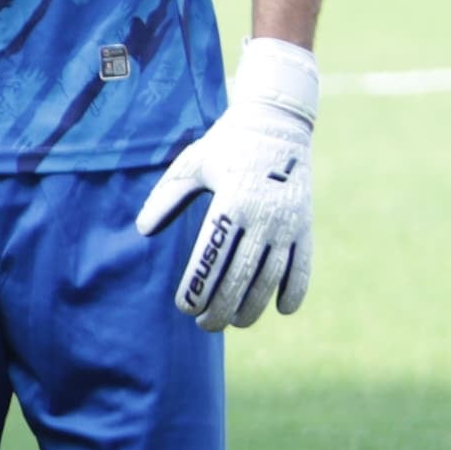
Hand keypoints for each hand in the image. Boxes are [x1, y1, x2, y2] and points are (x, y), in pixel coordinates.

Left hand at [135, 37, 318, 329]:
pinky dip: (295, 290)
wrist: (278, 124)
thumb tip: (143, 230)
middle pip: (240, 277)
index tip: (184, 307)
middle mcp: (262, 217)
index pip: (211, 258)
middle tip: (205, 325)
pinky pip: (303, 265)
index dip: (198, 288)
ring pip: (271, 278)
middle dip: (222, 307)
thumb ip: (165, 198)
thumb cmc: (225, 146)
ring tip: (236, 323)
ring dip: (254, 306)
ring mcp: (288, 223)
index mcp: (230, 203)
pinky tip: (281, 310)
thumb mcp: (190, 165)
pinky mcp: (306, 225)